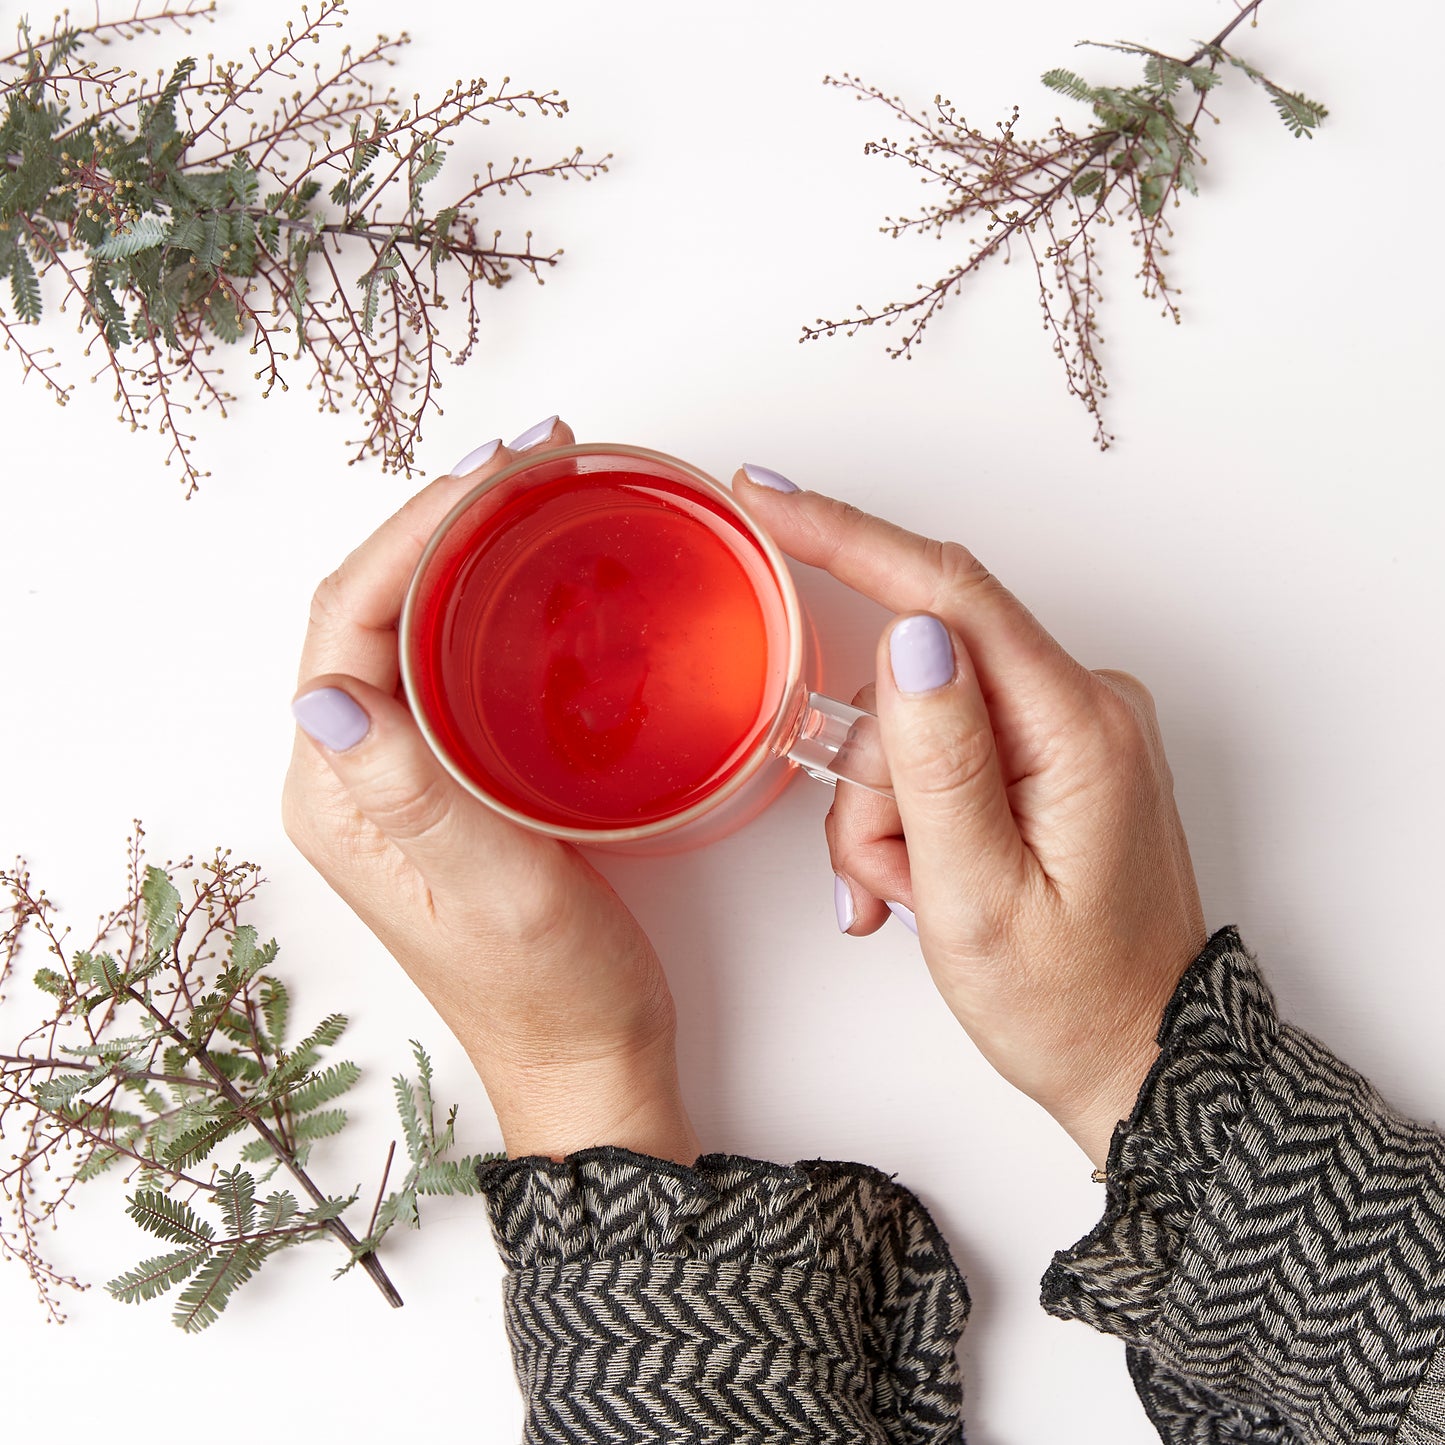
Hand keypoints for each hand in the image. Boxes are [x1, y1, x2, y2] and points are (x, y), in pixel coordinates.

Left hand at [282, 418, 698, 1163]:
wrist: (589, 1054)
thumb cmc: (550, 988)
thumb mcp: (493, 890)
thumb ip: (409, 795)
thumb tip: (323, 699)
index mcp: (339, 792)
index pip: (346, 623)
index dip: (410, 532)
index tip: (491, 473)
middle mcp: (356, 773)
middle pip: (371, 607)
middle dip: (441, 519)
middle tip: (528, 458)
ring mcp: (403, 775)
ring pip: (414, 626)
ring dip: (466, 549)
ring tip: (536, 491)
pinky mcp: (454, 781)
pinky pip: (454, 664)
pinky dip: (493, 603)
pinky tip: (542, 580)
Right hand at [735, 470, 1206, 1167]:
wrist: (1140, 1060)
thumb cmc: (1069, 1001)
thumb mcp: (978, 897)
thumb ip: (939, 759)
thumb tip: (910, 635)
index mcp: (1075, 727)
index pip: (948, 593)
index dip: (847, 536)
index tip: (766, 494)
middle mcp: (1081, 705)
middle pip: (915, 674)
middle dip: (871, 775)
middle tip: (881, 873)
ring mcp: (1066, 728)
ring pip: (915, 720)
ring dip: (887, 809)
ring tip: (910, 895)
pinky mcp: (1049, 754)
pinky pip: (945, 747)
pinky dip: (913, 813)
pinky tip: (924, 880)